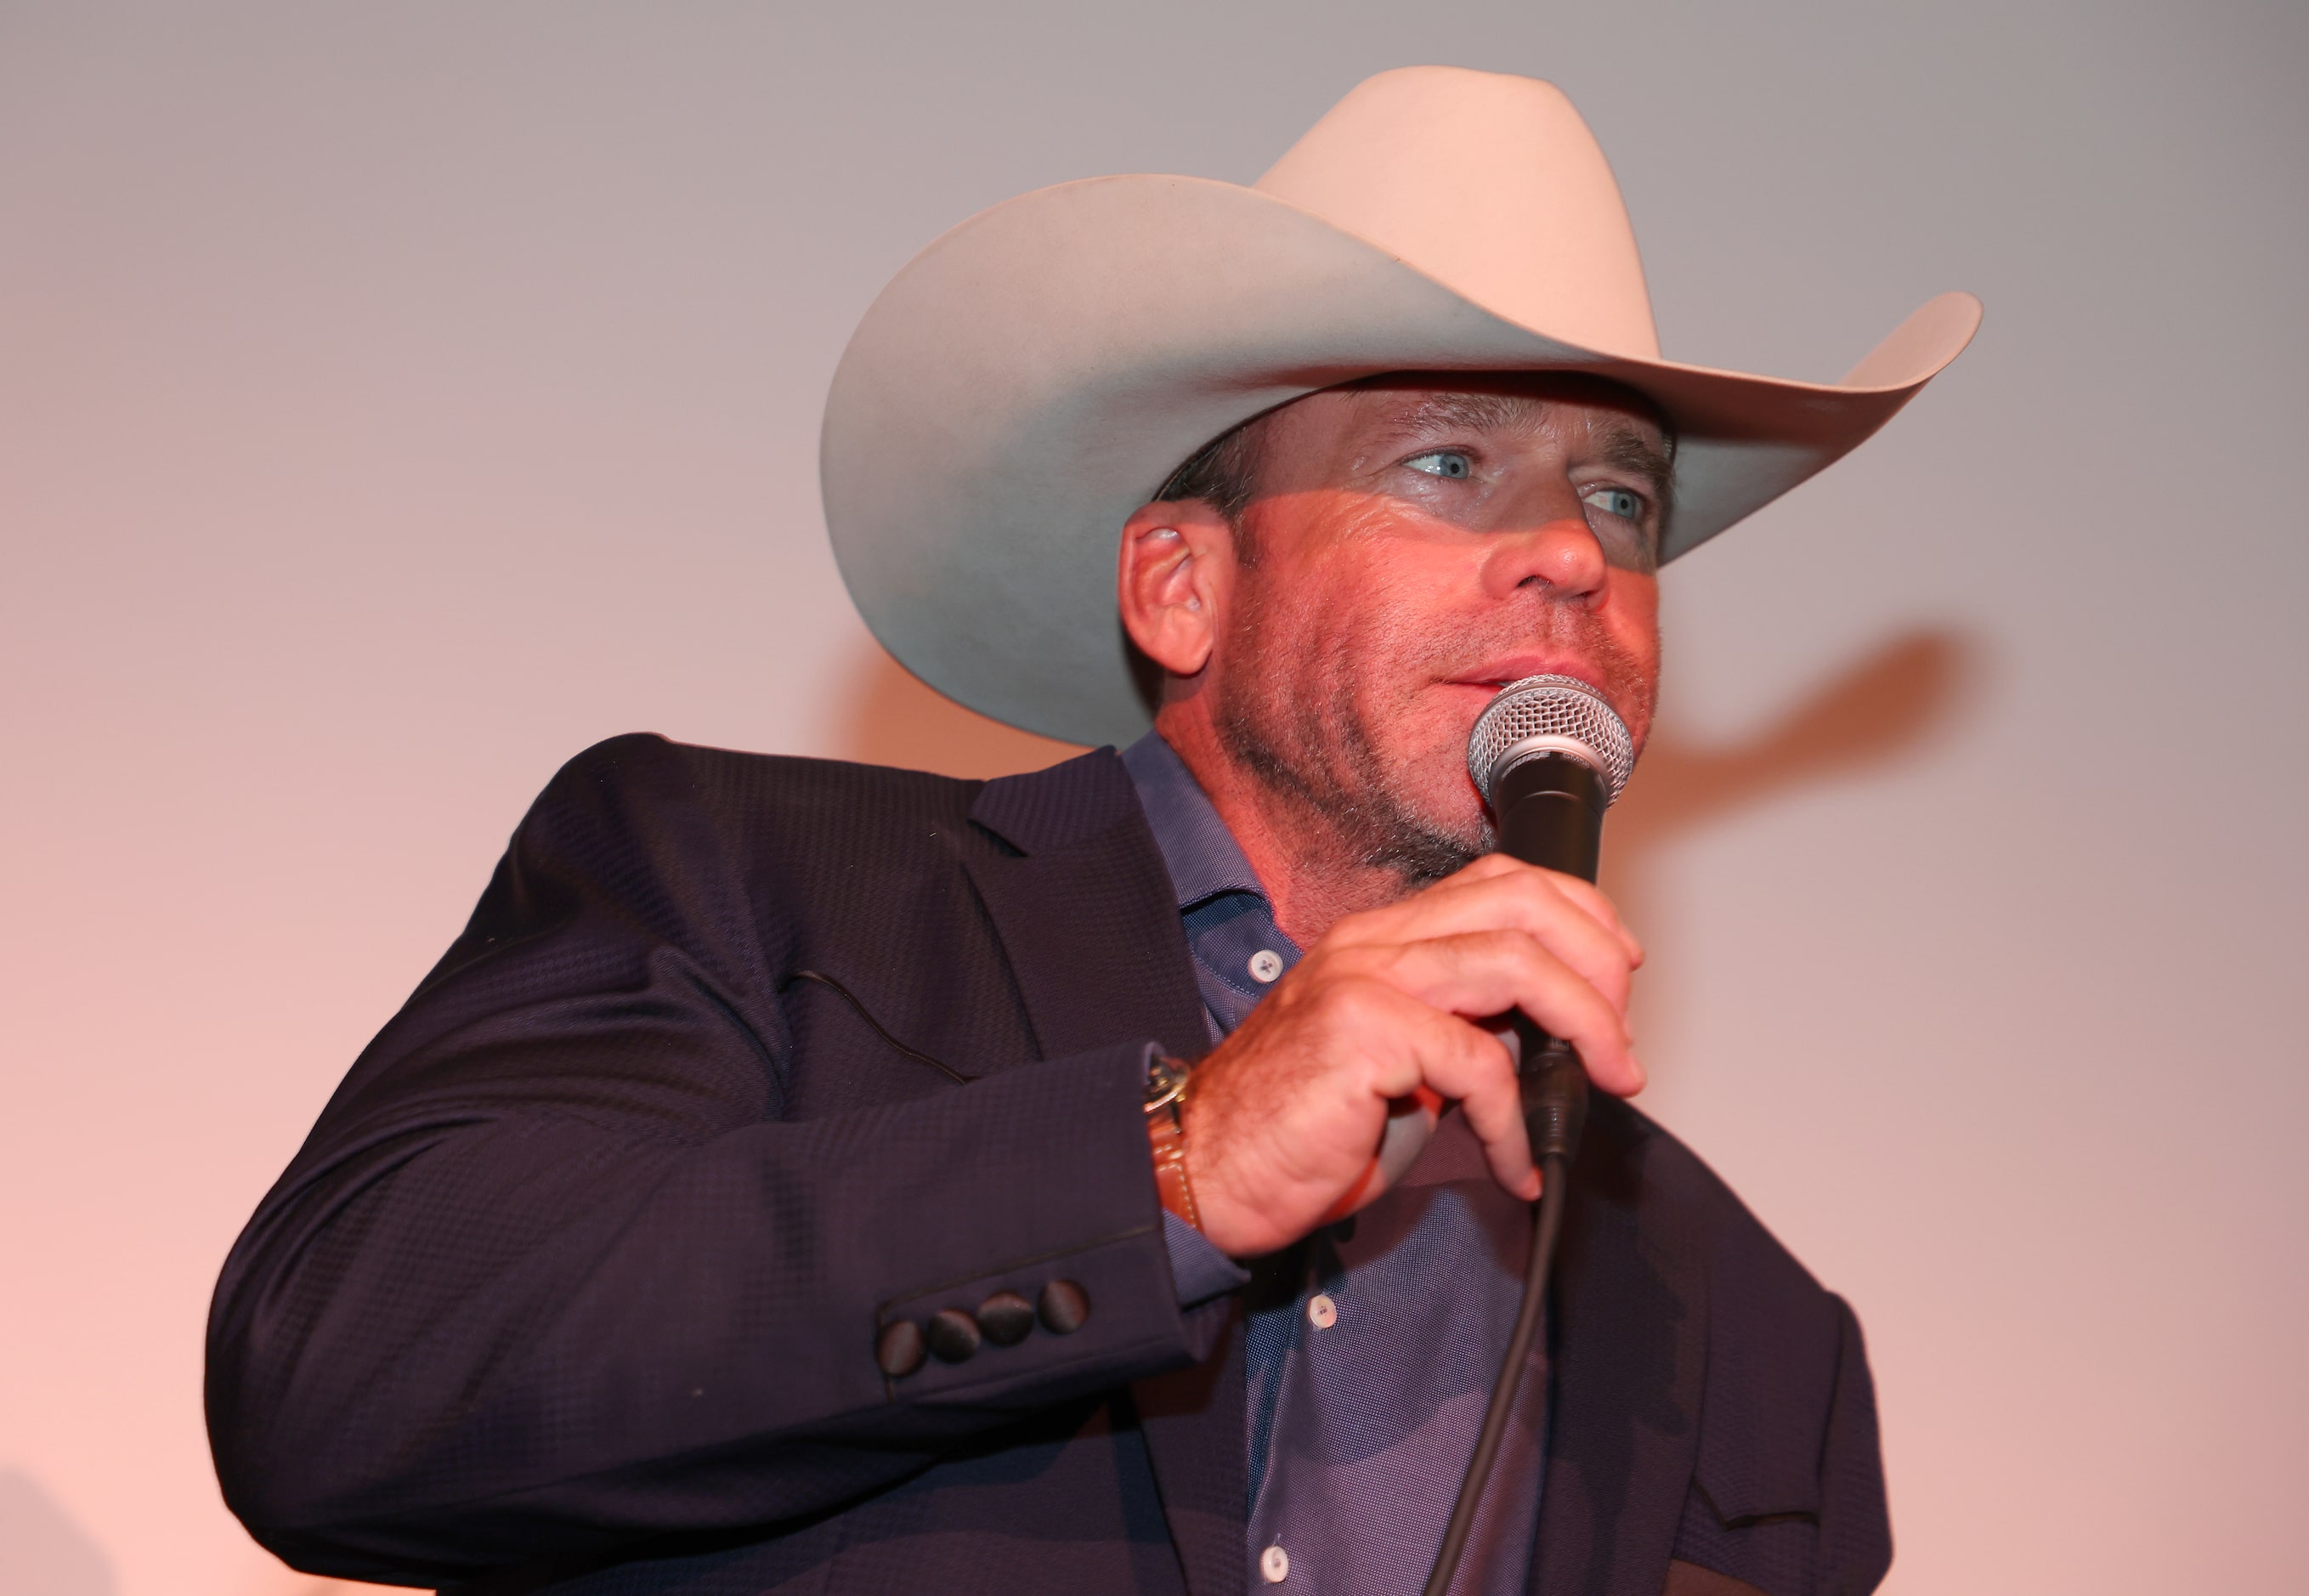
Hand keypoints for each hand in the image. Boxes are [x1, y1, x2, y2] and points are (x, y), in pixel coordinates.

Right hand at [1179, 854, 1644, 1256]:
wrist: (1206, 1169)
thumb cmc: (1296, 1124)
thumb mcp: (1394, 1059)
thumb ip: (1459, 1025)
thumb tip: (1550, 1036)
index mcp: (1379, 935)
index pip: (1500, 880)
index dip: (1579, 913)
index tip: (1618, 971)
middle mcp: (1372, 941)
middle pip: (1522, 902)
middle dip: (1598, 965)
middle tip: (1619, 1039)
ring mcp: (1363, 979)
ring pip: (1516, 963)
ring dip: (1585, 1028)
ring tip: (1603, 1083)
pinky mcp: (1361, 1034)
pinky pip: (1478, 1064)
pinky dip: (1517, 1121)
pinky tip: (1515, 1162)